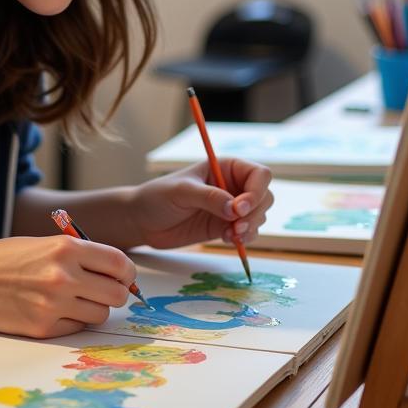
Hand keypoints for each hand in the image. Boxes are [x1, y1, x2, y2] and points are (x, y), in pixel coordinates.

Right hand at [0, 235, 136, 338]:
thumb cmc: (8, 258)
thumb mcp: (46, 243)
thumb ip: (81, 256)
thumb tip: (119, 275)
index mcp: (66, 248)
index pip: (119, 264)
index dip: (127, 273)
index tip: (123, 277)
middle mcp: (63, 276)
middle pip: (116, 294)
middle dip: (114, 294)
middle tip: (102, 291)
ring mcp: (53, 304)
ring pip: (100, 315)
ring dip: (93, 309)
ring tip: (74, 300)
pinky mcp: (43, 327)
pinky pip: (77, 329)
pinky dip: (73, 322)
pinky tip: (55, 310)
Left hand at [129, 158, 273, 248]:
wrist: (143, 220)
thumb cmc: (158, 196)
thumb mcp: (181, 191)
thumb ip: (208, 197)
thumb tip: (234, 208)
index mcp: (226, 167)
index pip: (259, 175)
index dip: (256, 191)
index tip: (239, 208)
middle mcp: (233, 186)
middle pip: (264, 196)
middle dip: (255, 213)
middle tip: (236, 226)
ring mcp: (231, 208)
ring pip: (259, 216)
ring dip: (251, 227)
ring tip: (230, 235)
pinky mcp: (225, 227)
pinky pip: (248, 232)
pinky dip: (244, 238)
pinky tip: (227, 240)